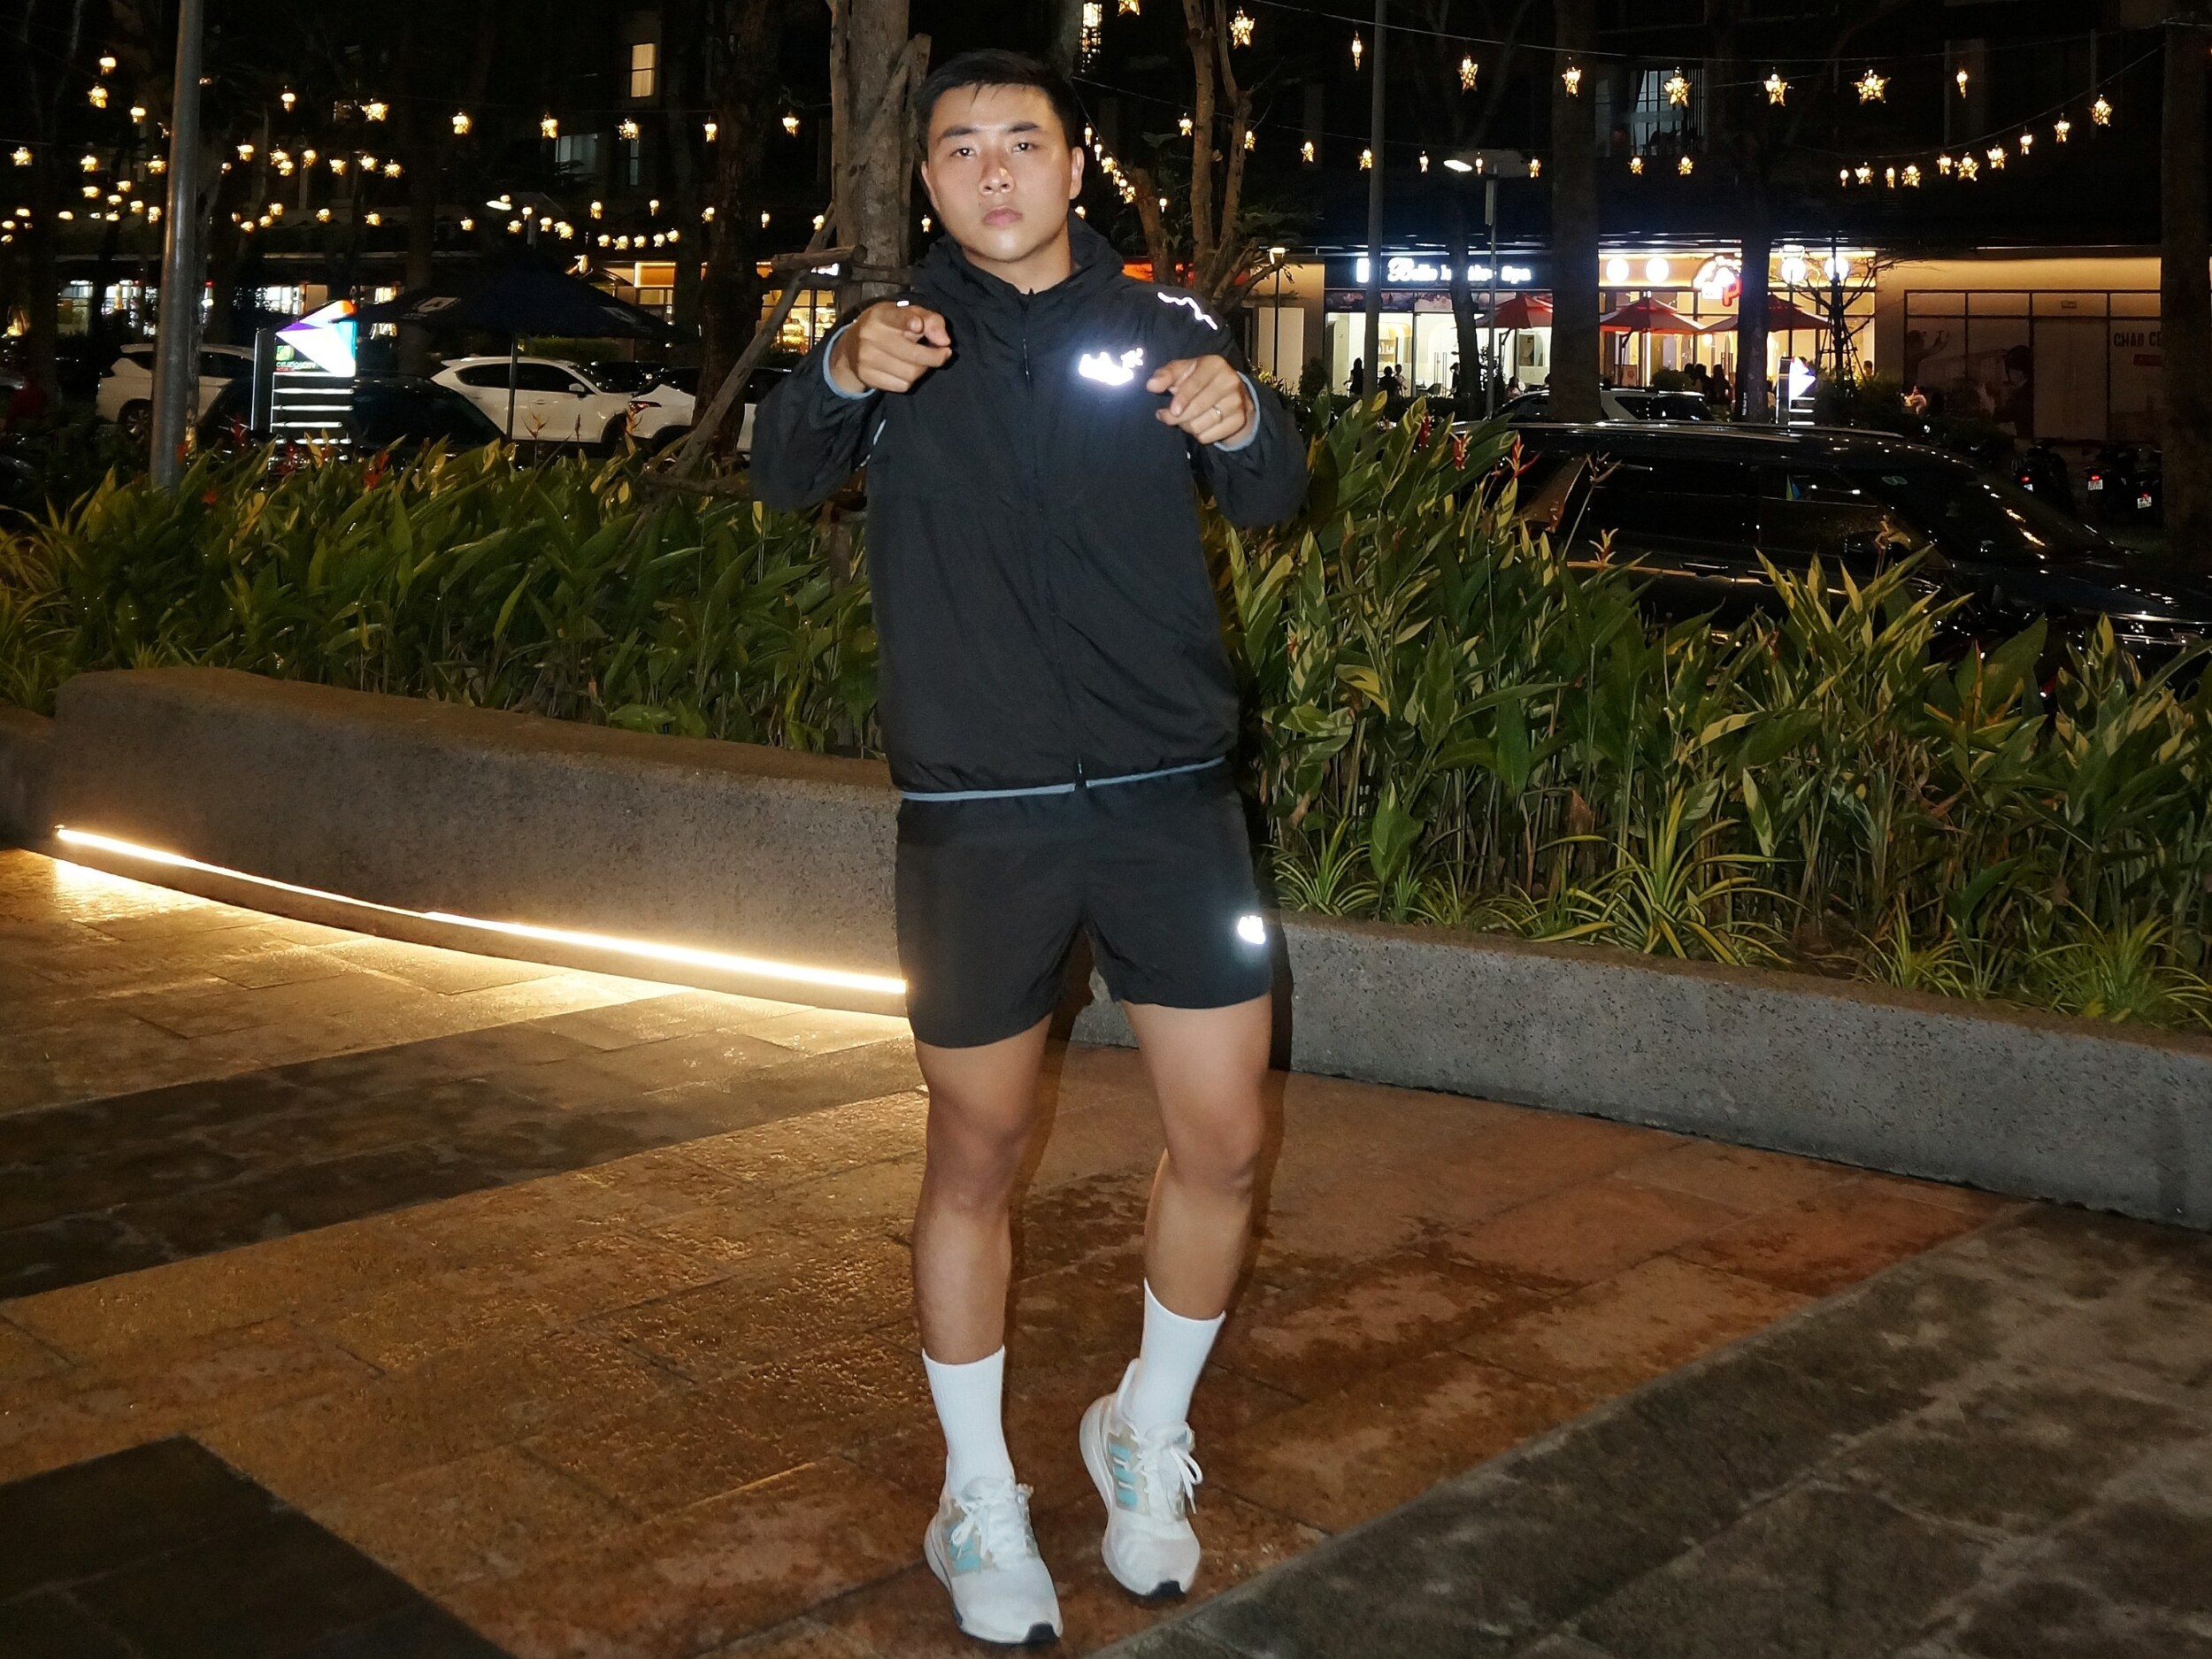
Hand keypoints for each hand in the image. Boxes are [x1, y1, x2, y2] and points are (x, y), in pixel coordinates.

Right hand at [828, 300, 952, 393]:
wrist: (851, 347)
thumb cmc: (888, 327)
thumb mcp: (907, 315)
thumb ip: (931, 321)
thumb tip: (945, 341)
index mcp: (880, 315)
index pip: (896, 318)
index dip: (908, 322)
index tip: (918, 326)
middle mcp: (870, 335)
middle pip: (913, 354)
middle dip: (935, 357)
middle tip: (945, 354)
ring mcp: (866, 358)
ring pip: (911, 373)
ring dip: (922, 369)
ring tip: (919, 360)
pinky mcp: (867, 376)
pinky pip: (902, 385)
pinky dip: (910, 380)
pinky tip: (905, 370)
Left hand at [1147, 354, 1255, 446]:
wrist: (1232, 394)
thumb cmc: (1200, 380)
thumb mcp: (1183, 371)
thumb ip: (1166, 375)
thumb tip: (1151, 385)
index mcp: (1214, 364)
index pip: (1196, 383)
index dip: (1182, 398)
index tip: (1171, 410)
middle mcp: (1229, 381)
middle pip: (1197, 408)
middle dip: (1176, 417)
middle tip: (1165, 417)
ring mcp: (1237, 402)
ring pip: (1201, 425)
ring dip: (1186, 426)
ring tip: (1184, 419)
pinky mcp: (1239, 420)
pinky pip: (1209, 436)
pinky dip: (1198, 435)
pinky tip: (1198, 425)